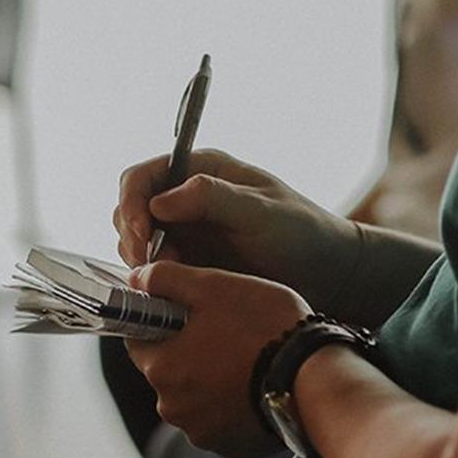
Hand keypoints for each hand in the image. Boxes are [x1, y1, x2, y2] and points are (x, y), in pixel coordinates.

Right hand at [113, 149, 357, 307]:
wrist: (326, 273)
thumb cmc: (302, 233)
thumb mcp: (261, 211)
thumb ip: (212, 198)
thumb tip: (161, 201)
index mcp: (202, 170)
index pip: (143, 176)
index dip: (132, 203)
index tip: (144, 235)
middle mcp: (187, 197)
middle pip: (131, 209)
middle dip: (133, 236)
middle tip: (152, 264)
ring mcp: (186, 230)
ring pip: (137, 240)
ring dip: (142, 259)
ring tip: (173, 275)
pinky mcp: (190, 261)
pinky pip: (154, 267)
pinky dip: (154, 277)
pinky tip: (177, 286)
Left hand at [125, 261, 310, 457]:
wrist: (316, 380)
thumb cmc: (264, 327)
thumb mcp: (214, 286)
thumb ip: (167, 279)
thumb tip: (136, 278)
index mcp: (161, 367)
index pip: (139, 340)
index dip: (161, 321)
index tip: (189, 314)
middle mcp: (173, 407)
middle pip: (168, 371)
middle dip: (189, 352)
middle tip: (229, 332)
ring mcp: (202, 432)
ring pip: (195, 398)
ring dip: (211, 381)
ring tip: (250, 360)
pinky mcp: (230, 448)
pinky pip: (221, 422)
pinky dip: (233, 406)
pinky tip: (259, 386)